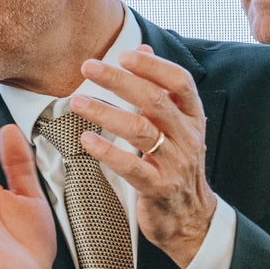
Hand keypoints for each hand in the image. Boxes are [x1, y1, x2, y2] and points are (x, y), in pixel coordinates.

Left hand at [71, 47, 216, 268]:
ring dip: (105, 112)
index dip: (153, 66)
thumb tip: (142, 50)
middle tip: (89, 68)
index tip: (124, 55)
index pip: (179, 82)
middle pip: (155, 101)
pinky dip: (107, 152)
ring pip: (141, 131)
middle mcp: (187, 138)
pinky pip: (131, 167)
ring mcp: (174, 164)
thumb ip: (159, 88)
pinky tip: (86, 141)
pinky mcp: (158, 188)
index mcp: (192, 118)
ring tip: (77, 102)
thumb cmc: (177, 167)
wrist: (191, 218)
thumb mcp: (176, 125)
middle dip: (119, 81)